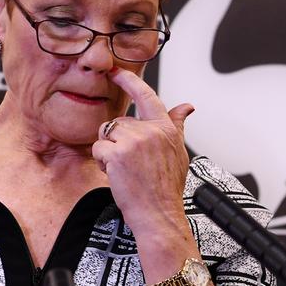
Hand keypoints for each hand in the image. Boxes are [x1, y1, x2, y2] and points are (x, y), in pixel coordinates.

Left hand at [92, 67, 193, 235]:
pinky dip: (102, 163)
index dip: (129, 80)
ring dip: (108, 152)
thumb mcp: (178, 153)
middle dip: (117, 141)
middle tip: (130, 163)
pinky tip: (117, 175)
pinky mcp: (118, 153)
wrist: (159, 215)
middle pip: (119, 122)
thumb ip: (178, 126)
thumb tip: (187, 107)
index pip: (146, 96)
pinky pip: (98, 149)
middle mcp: (151, 131)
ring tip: (125, 170)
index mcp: (165, 128)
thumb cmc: (167, 188)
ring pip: (106, 135)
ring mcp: (134, 141)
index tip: (116, 70)